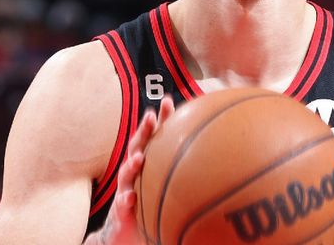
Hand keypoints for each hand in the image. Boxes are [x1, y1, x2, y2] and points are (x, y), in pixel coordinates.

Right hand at [95, 96, 174, 244]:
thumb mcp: (164, 184)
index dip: (159, 118)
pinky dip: (124, 200)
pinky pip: (121, 204)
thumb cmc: (149, 203)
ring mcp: (125, 189)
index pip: (153, 136)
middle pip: (136, 146)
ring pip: (125, 173)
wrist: (124, 233)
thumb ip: (181, 167)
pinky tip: (130, 197)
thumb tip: (213, 152)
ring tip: (139, 158)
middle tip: (150, 116)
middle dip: (143, 130)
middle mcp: (134, 172)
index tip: (167, 101)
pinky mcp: (120, 210)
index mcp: (147, 162)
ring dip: (131, 164)